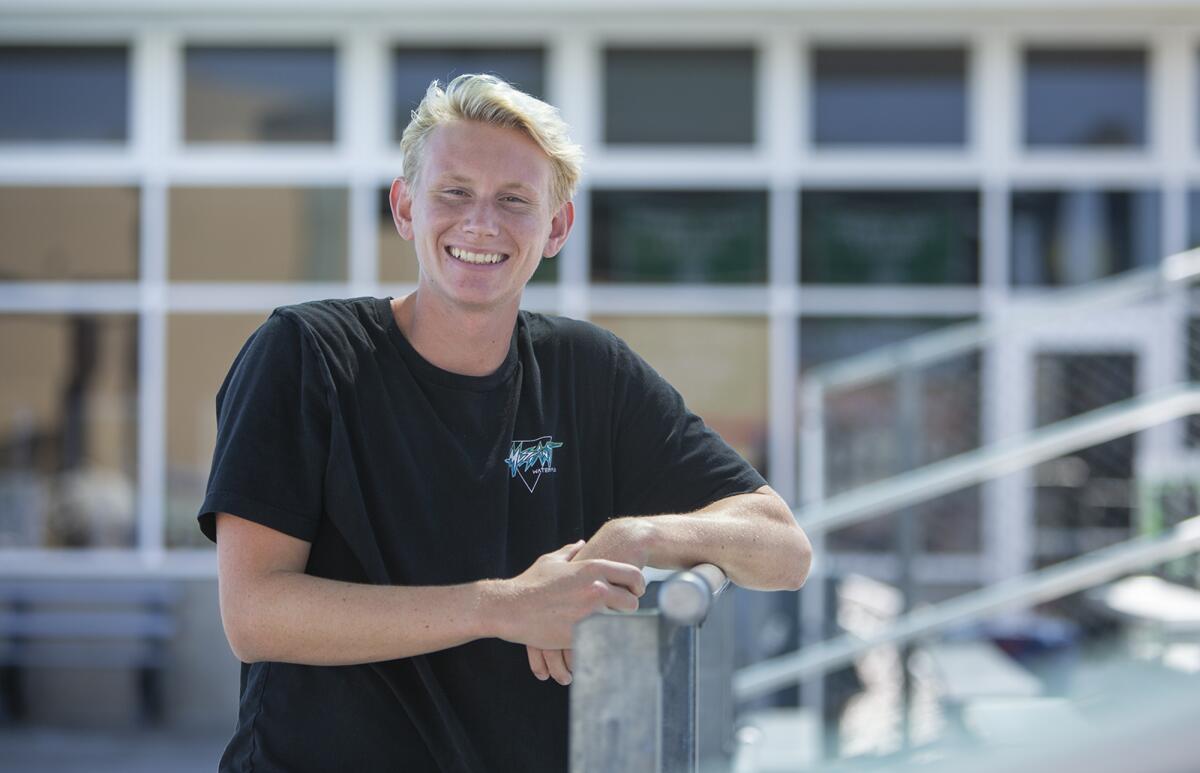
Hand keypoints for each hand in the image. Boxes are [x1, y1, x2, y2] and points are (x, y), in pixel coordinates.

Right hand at [522, 521, 652, 684]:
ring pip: (620, 624)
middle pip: (632, 603)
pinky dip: (601, 641)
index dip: (638, 585)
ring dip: (614, 626)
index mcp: (593, 569)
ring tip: (606, 627)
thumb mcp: (551, 561)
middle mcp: (596, 589)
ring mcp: (590, 613)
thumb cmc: (530, 583)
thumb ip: (571, 551)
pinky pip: (603, 640)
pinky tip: (594, 641)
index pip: (633, 575)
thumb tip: (581, 543)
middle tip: (619, 613)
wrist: (509, 607)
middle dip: (627, 609)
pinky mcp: (582, 635)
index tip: (636, 592)